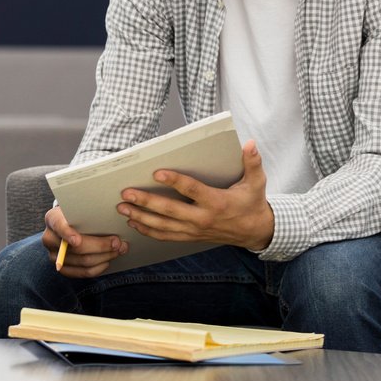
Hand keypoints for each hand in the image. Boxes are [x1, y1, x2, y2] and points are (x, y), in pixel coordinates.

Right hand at [42, 205, 127, 277]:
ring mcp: (55, 256)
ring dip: (104, 257)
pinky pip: (83, 273)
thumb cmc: (78, 215)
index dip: (67, 234)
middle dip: (100, 246)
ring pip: (83, 261)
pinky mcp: (63, 269)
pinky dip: (98, 268)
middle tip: (117, 242)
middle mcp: (50, 238)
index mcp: (53, 219)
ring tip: (118, 250)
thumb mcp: (80, 209)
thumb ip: (90, 214)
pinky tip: (107, 261)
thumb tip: (112, 224)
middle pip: (76, 248)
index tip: (77, 241)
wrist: (68, 224)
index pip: (58, 226)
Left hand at [116, 139, 275, 251]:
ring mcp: (195, 230)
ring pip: (163, 226)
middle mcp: (203, 218)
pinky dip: (149, 231)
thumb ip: (252, 162)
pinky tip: (135, 224)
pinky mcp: (191, 237)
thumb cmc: (252, 203)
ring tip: (123, 208)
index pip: (191, 190)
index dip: (174, 181)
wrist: (255, 232)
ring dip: (141, 217)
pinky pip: (166, 236)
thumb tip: (250, 144)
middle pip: (170, 210)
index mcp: (216, 202)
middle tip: (127, 193)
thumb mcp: (256, 182)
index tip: (157, 173)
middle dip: (146, 202)